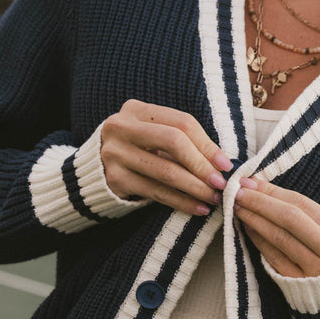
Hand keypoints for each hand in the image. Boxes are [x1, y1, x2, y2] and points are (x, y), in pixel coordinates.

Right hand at [100, 99, 232, 215]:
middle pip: (173, 141)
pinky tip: (197, 208)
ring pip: (166, 171)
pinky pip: (156, 192)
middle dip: (202, 165)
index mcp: (135, 110)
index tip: (225, 164)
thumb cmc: (137, 152)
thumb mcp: (154, 137)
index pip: (181, 122)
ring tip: (213, 198)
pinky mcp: (115, 179)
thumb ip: (182, 143)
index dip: (207, 143)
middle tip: (220, 183)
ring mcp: (115, 153)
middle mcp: (121, 127)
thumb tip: (223, 163)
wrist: (94, 173)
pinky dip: (181, 202)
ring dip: (195, 187)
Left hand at [233, 177, 319, 278]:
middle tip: (239, 191)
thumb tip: (265, 189)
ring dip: (255, 219)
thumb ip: (309, 212)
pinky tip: (247, 226)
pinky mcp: (297, 283)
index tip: (252, 181)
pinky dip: (258, 239)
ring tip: (239, 206)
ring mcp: (314, 270)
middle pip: (290, 219)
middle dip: (261, 202)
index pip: (303, 205)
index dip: (275, 191)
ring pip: (279, 238)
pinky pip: (273, 257)